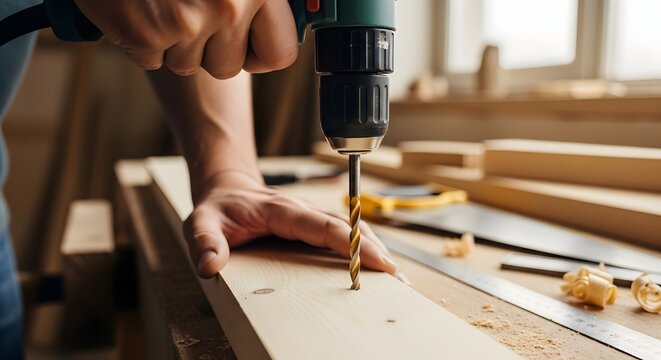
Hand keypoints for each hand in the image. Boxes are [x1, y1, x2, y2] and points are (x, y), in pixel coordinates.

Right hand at [75, 0, 297, 77]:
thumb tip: (272, 29)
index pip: (281, 53)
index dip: (259, 52)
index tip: (245, 43)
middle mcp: (228, 3)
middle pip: (229, 67)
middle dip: (209, 48)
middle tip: (190, 9)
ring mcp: (187, 21)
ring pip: (189, 66)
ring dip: (174, 42)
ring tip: (162, 1)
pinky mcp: (148, 34)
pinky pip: (153, 62)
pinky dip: (142, 40)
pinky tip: (139, 6)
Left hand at [184, 174, 409, 283]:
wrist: (228, 190)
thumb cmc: (219, 209)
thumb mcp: (202, 222)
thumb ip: (205, 242)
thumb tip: (209, 266)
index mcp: (282, 210)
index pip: (321, 226)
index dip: (349, 241)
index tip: (373, 258)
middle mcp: (302, 211)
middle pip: (346, 226)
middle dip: (373, 248)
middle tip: (396, 275)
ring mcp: (310, 216)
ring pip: (350, 227)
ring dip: (373, 247)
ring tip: (395, 275)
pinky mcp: (313, 224)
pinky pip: (343, 233)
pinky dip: (363, 246)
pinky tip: (377, 263)